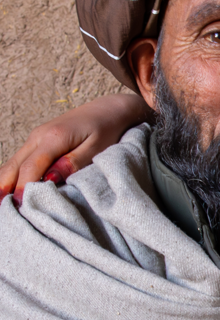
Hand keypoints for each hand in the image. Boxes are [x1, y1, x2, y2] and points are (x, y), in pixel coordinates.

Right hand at [0, 93, 149, 203]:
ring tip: (1, 203)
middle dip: (5, 186)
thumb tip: (50, 178)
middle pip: (15, 165)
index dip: (23, 187)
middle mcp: (39, 136)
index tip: (21, 206)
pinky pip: (21, 160)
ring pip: (14, 162)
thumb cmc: (107, 130)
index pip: (31, 167)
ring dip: (5, 181)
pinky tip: (9, 189)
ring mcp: (36, 137)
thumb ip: (73, 163)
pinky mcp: (39, 141)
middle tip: (2, 209)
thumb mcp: (96, 148)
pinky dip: (13, 175)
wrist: (109, 110)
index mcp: (53, 137)